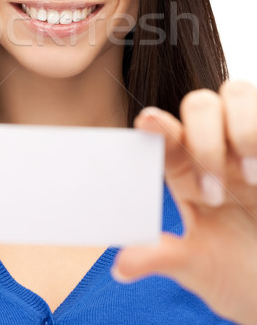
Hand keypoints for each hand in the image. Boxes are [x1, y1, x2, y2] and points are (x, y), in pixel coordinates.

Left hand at [111, 80, 256, 324]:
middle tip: (214, 196)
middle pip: (198, 105)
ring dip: (240, 129)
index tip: (149, 121)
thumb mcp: (200, 266)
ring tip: (253, 176)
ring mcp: (248, 141)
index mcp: (186, 170)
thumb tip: (119, 267)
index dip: (158, 127)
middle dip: (204, 141)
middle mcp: (215, 147)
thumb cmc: (237, 270)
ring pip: (233, 93)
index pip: (167, 138)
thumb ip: (163, 258)